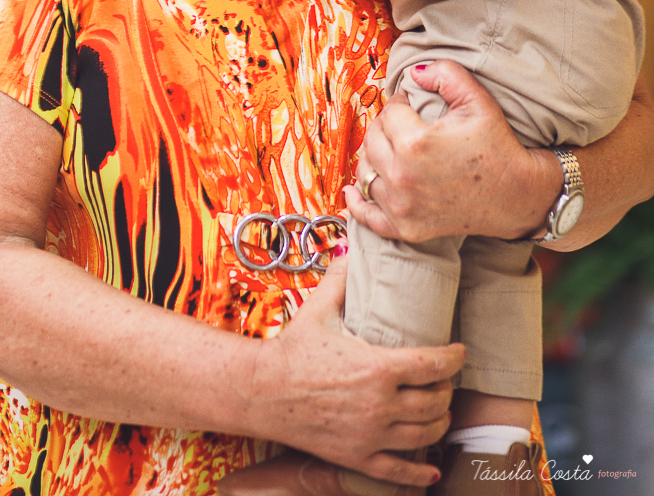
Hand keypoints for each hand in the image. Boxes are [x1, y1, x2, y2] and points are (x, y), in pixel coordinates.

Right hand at [252, 255, 461, 486]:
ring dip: (439, 422)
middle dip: (446, 389)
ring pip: (424, 435)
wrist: (263, 391)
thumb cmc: (292, 349)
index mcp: (378, 367)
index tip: (459, 352)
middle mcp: (381, 405)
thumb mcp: (319, 308)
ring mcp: (371, 435)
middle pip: (435, 401)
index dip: (454, 357)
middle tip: (444, 379)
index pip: (433, 364)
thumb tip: (350, 249)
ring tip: (439, 410)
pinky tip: (430, 470)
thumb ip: (340, 278)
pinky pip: (398, 472)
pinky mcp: (357, 458)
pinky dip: (419, 472)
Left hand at [346, 60, 561, 241]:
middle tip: (402, 124)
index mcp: (415, 143)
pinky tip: (353, 190)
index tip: (412, 104)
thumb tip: (413, 72)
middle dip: (385, 126)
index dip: (401, 102)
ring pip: (365, 171)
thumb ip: (444, 74)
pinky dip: (358, 202)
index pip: (390, 112)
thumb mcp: (477, 100)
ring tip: (390, 148)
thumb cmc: (498, 145)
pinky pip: (368, 216)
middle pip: (373, 139)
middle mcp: (402, 176)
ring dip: (373, 155)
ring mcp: (402, 207)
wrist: (519, 196)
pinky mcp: (406, 229)